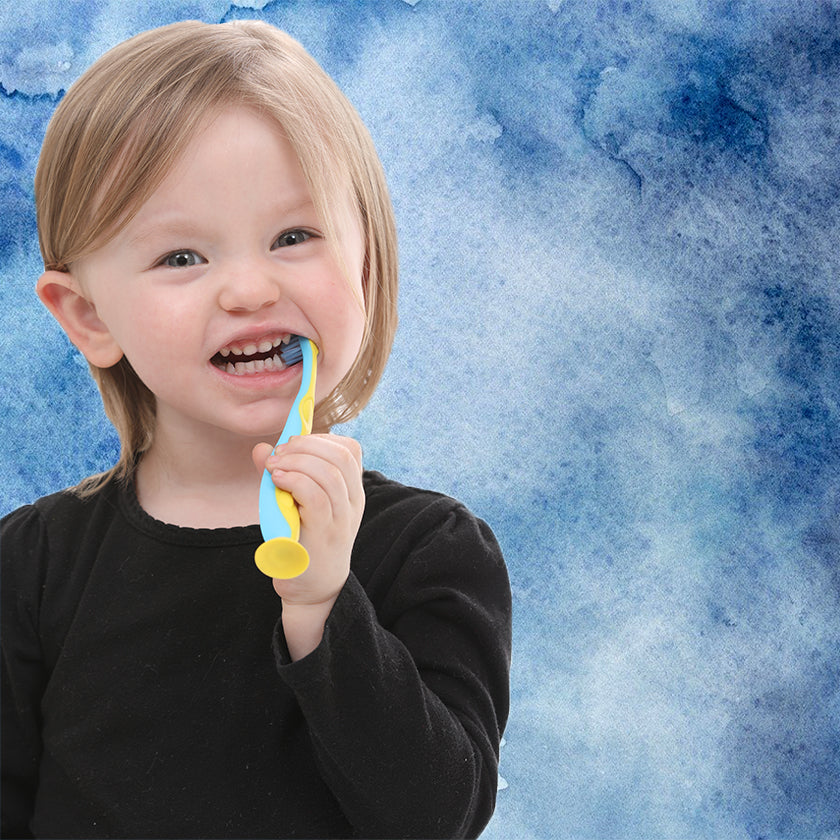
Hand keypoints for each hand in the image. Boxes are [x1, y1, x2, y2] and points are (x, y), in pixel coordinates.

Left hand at [251, 434, 363, 607]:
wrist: (312, 588)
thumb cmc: (302, 541)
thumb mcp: (295, 503)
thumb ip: (282, 475)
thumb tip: (260, 448)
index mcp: (352, 491)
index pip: (350, 450)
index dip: (321, 439)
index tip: (293, 445)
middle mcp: (353, 502)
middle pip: (341, 455)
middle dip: (306, 445)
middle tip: (278, 454)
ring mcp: (342, 518)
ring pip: (329, 473)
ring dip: (296, 462)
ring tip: (273, 468)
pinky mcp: (324, 534)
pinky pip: (316, 497)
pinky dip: (294, 481)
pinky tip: (277, 481)